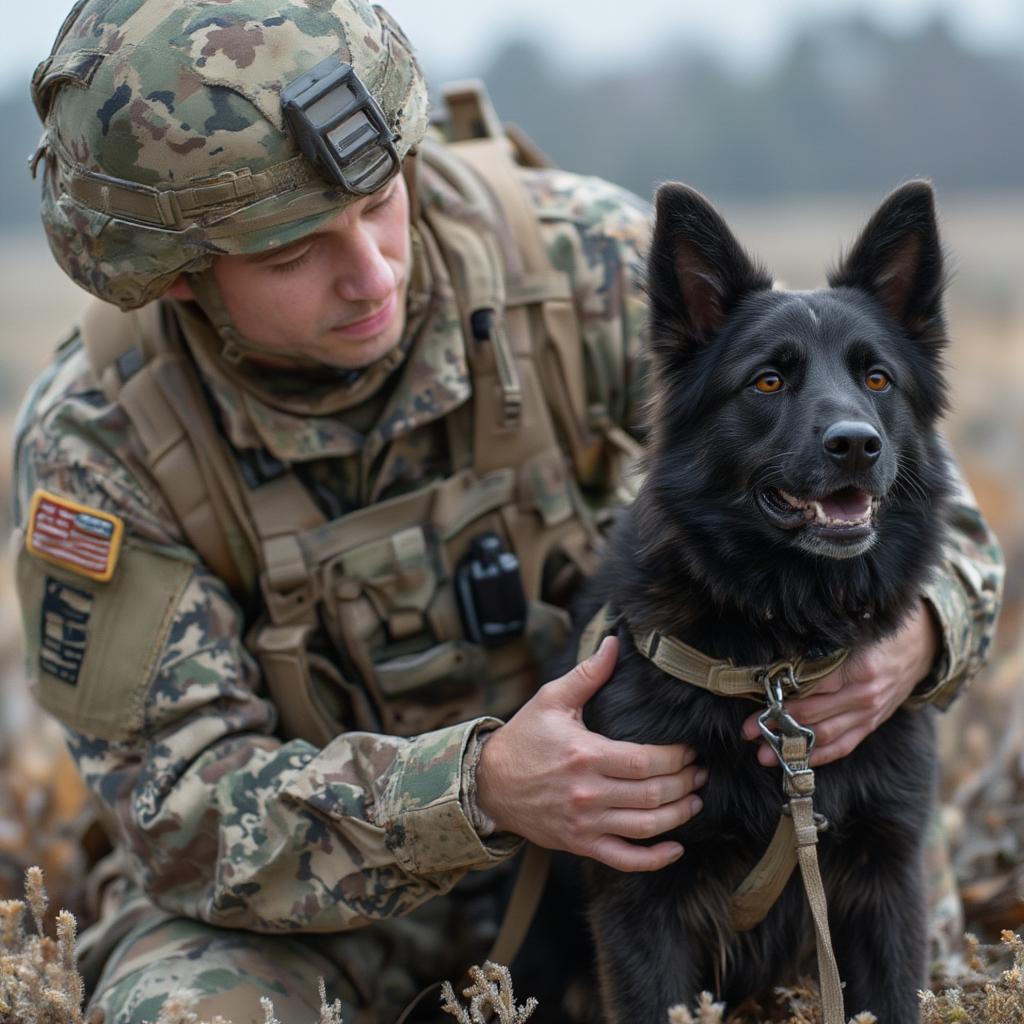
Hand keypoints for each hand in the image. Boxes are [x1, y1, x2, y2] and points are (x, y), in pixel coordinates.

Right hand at [476, 636, 705, 871]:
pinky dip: (655, 858)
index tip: (690, 750)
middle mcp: (587, 792)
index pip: (646, 760)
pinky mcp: (580, 844)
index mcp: (585, 754)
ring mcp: (585, 823)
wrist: (488, 784)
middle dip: (686, 783)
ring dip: (680, 815)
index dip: (676, 758)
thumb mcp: (551, 700)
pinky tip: (676, 847)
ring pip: (646, 826)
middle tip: (701, 772)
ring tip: (695, 800)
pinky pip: (625, 859)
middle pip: (653, 794)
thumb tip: (613, 643)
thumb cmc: (523, 739)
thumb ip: (587, 674)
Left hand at [741, 599, 940, 766]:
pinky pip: (844, 745)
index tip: (756, 701)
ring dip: (793, 748)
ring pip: (827, 736)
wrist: (926, 645)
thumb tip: (781, 656)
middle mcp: (865, 694)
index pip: (812, 687)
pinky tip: (796, 761)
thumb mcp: (857, 630)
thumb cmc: (883, 631)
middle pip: (814, 715)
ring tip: (764, 754)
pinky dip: (819, 756)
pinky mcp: (872, 723)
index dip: (782, 696)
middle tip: (748, 731)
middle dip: (778, 725)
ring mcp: (870, 712)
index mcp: (859, 667)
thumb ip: (824, 645)